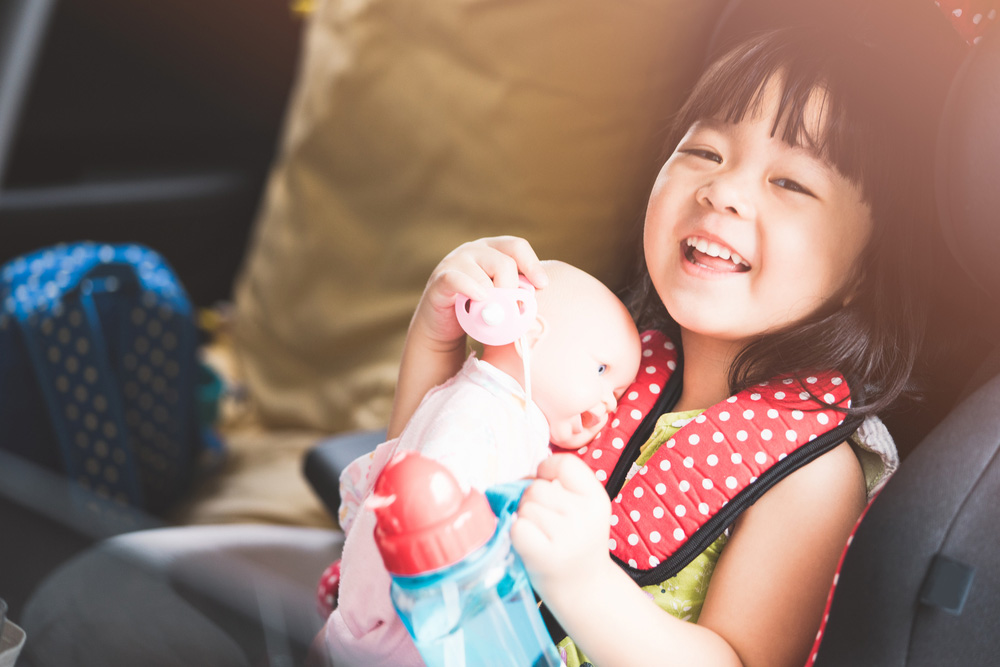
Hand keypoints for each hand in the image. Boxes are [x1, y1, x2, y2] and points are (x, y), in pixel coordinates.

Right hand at [411, 236, 548, 351]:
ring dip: (493, 299)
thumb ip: (515, 293)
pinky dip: (472, 290)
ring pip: (483, 275)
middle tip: (513, 310)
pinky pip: (457, 280)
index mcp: (492, 250)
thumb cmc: (476, 310)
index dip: (532, 265)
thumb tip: (532, 298)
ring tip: (495, 315)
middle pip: (504, 263)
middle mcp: (474, 250)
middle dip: (512, 289)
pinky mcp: (440, 279)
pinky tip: (480, 300)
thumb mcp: (500, 298)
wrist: (443, 326)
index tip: (542, 285)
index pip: (517, 246)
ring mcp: (455, 262)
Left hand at [511, 454, 612, 602]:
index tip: (547, 483)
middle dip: (533, 501)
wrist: (586, 591)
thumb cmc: (576, 545)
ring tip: (541, 537)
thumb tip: (523, 478)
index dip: (547, 469)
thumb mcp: (584, 511)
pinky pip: (517, 527)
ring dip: (525, 519)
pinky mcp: (545, 555)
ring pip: (525, 506)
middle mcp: (585, 516)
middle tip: (546, 524)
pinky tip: (532, 546)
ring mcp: (566, 536)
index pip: (565, 463)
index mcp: (597, 499)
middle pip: (537, 486)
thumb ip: (561, 487)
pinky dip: (518, 535)